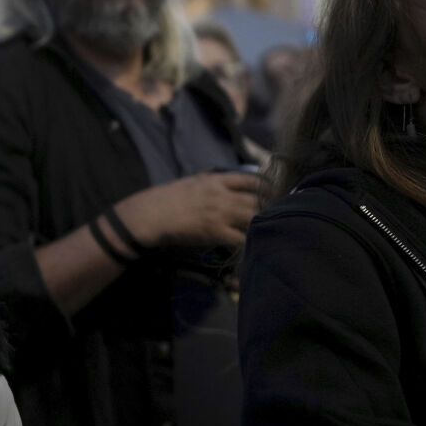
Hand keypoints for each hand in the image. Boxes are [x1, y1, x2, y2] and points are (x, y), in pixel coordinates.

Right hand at [115, 171, 262, 251]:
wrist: (152, 214)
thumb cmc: (167, 198)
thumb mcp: (192, 181)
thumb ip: (211, 181)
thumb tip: (226, 183)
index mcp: (216, 181)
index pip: (250, 180)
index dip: (265, 188)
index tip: (272, 194)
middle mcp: (223, 195)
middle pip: (256, 200)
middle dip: (267, 209)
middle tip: (273, 216)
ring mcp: (221, 214)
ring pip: (253, 218)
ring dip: (260, 224)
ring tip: (265, 231)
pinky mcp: (216, 232)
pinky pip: (241, 238)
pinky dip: (249, 241)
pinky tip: (251, 245)